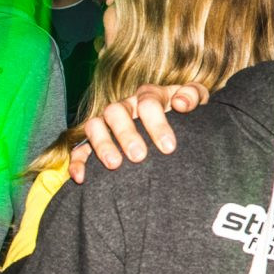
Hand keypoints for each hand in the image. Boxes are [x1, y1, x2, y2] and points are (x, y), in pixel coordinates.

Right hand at [69, 82, 206, 182]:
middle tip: (139, 156)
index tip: (169, 147)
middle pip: (116, 111)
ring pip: (94, 125)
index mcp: (148, 96)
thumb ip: (193, 95)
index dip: (157, 123)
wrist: (177, 126)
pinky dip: (78, 161)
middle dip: (126, 133)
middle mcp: (125, 106)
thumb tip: (181, 103)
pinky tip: (80, 178)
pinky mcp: (95, 142)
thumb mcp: (195, 100)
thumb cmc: (186, 114)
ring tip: (114, 165)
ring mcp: (107, 123)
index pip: (148, 102)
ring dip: (102, 144)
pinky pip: (80, 148)